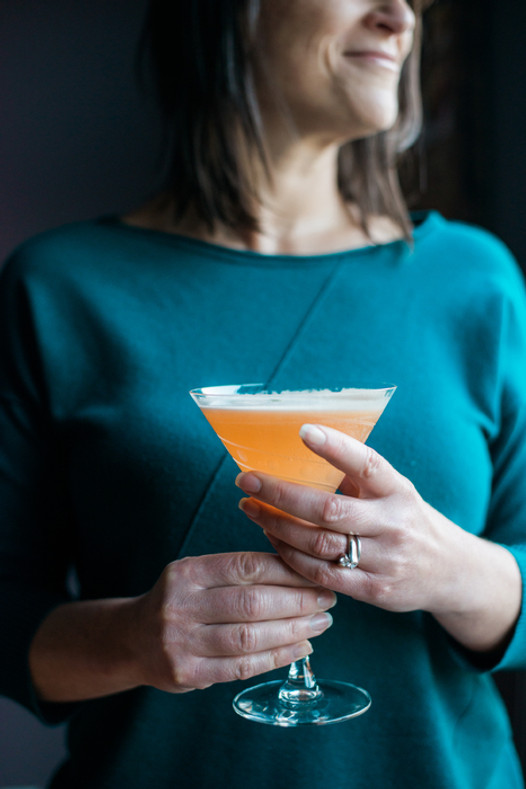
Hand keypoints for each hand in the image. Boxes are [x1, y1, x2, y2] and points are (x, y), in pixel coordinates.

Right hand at [131, 552, 335, 692]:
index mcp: (187, 573)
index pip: (245, 567)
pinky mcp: (188, 674)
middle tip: (327, 598)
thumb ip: (236, 572)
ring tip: (321, 623)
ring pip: (249, 637)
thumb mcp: (197, 575)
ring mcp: (181, 642)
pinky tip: (301, 647)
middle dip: (297, 600)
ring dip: (293, 630)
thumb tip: (299, 568)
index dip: (286, 569)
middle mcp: (181, 605)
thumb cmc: (181, 601)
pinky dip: (277, 657)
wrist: (132, 640)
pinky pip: (242, 667)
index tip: (314, 571)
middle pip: (251, 602)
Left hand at [235, 424, 475, 615]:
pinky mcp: (374, 590)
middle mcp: (394, 524)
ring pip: (318, 543)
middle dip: (281, 494)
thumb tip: (297, 451)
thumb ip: (356, 478)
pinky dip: (290, 555)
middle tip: (247, 480)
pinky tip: (273, 537)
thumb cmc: (407, 519)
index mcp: (398, 490)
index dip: (336, 448)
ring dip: (277, 525)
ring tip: (250, 507)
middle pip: (329, 510)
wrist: (449, 572)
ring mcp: (385, 560)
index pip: (368, 464)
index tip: (302, 431)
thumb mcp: (394, 492)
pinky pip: (321, 573)